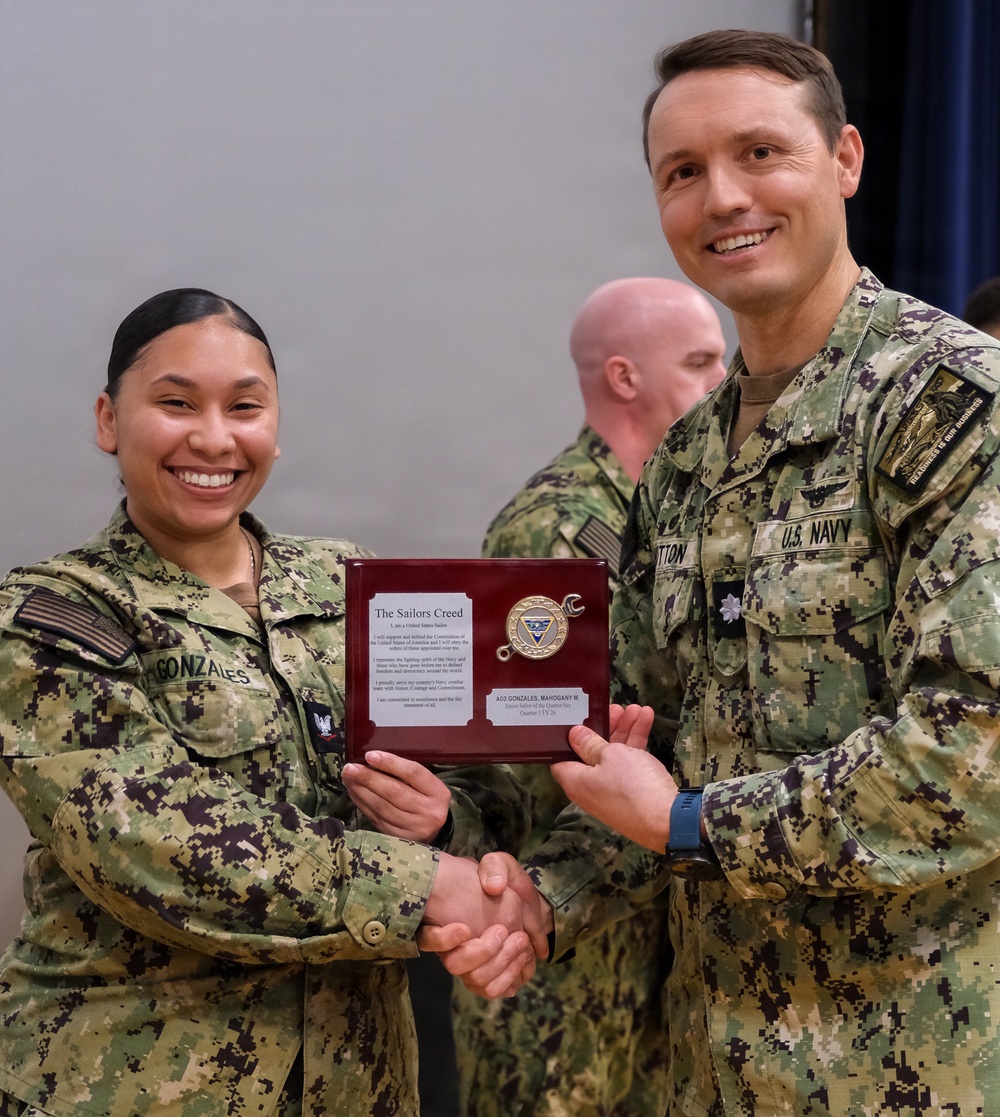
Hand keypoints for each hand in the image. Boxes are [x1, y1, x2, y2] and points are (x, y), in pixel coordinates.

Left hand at [343, 751, 450, 842]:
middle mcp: (429, 812)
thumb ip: (405, 773)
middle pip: (394, 791)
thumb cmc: (426, 799)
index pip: (413, 773)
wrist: (435, 831)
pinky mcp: (399, 839)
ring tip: (348, 779)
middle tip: (349, 768)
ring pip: (382, 806)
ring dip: (361, 791)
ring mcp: (414, 828)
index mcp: (438, 792)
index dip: (390, 763)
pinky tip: (354, 793)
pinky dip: (362, 804)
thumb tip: (372, 760)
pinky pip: (376, 818)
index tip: (369, 755)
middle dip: (368, 778)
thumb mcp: (426, 784)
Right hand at [419, 852, 552, 997]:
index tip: (465, 928)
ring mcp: (469, 963)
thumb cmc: (503, 882)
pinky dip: (508, 979)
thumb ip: (495, 868)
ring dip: (501, 964)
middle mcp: (452, 946)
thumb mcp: (499, 865)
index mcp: (445, 918)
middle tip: (505, 930)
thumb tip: (494, 887)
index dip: (442, 939)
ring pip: (474, 980)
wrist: (524, 901)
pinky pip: (489, 991)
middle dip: (484, 951)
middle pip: (455, 965)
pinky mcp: (488, 976)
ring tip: (521, 942)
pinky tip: (522, 960)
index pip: (426, 937)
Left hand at [551, 703, 677, 851]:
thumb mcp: (611, 755)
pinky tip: (647, 719)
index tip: (579, 718)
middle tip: (615, 708)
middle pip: (592, 751)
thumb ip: (591, 743)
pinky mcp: (632, 792)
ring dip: (625, 730)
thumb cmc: (633, 786)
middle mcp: (589, 788)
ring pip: (615, 755)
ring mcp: (612, 791)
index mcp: (575, 781)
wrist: (669, 820)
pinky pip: (629, 764)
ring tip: (636, 709)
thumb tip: (573, 735)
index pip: (562, 756)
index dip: (569, 736)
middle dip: (606, 727)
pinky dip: (636, 743)